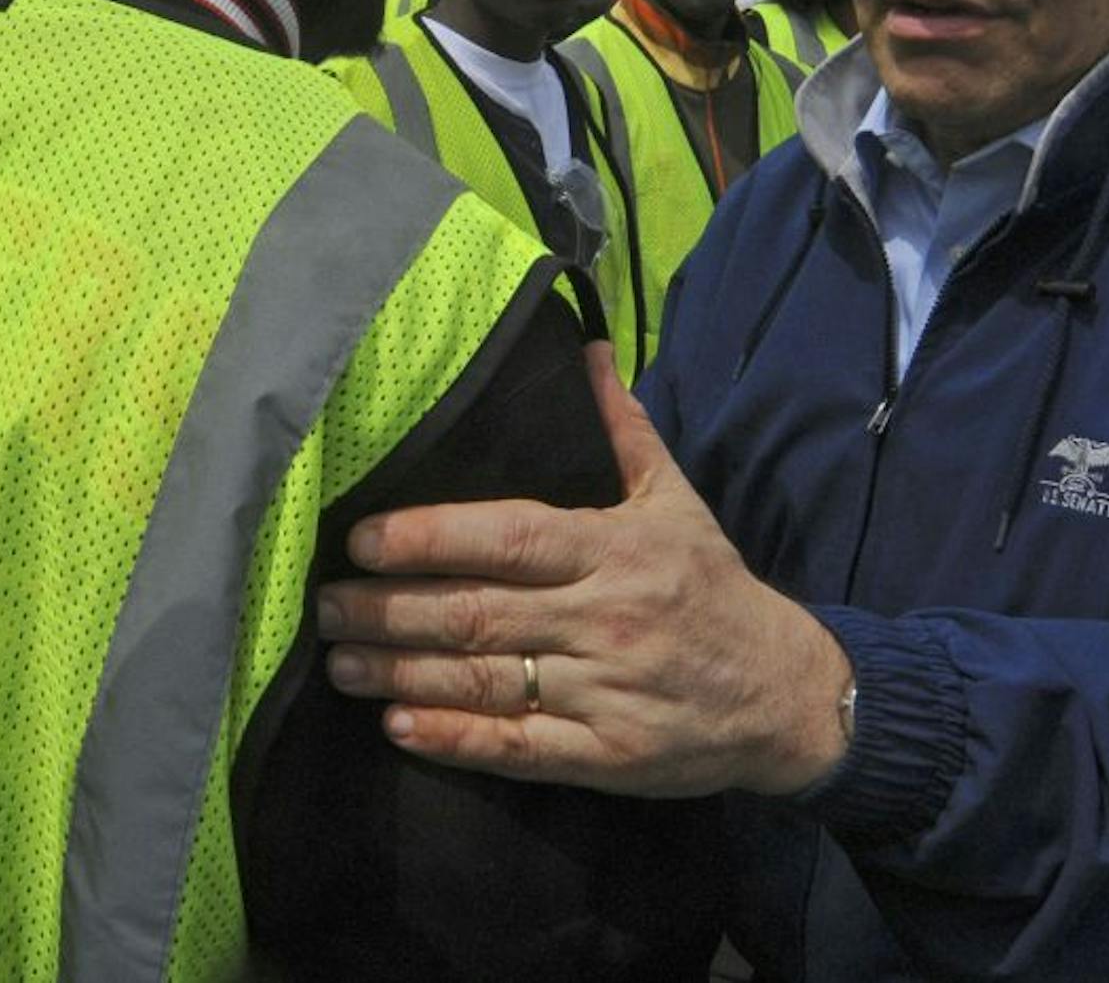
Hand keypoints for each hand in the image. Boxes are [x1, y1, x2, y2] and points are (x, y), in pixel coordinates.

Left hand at [317, 342, 851, 797]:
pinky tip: (399, 726)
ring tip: (338, 662)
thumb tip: (586, 350)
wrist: (786, 694)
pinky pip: (516, 748)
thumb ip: (622, 430)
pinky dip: (453, 739)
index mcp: (614, 549)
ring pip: (484, 680)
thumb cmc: (712, 587)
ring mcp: (604, 692)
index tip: (359, 539)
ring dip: (401, 672)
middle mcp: (604, 618)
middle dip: (388, 609)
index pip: (507, 536)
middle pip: (478, 612)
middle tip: (322, 605)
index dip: (427, 538)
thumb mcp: (676, 500)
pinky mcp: (606, 757)